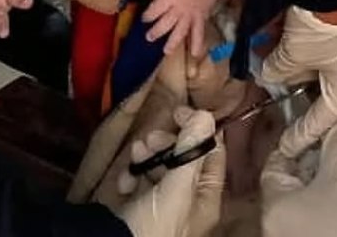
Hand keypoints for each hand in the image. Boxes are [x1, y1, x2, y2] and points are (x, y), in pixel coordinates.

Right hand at [116, 107, 224, 236]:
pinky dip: (132, 176)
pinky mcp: (140, 207)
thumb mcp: (176, 190)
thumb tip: (206, 115)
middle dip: (166, 143)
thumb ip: (191, 152)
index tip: (179, 112)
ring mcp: (163, 204)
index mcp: (206, 198)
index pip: (213, 152)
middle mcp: (188, 201)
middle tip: (149, 140)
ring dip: (146, 157)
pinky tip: (123, 183)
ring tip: (133, 158)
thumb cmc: (152, 228)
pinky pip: (141, 181)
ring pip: (161, 165)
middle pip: (185, 157)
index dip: (199, 129)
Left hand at [143, 0, 222, 57]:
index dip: (147, 15)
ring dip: (173, 43)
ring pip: (180, 32)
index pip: (155, 10)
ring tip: (166, 51)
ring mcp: (190, 16)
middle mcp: (179, 9)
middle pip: (165, 24)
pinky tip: (195, 54)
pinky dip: (197, 44)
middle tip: (149, 37)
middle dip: (156, 31)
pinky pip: (198, 33)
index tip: (144, 19)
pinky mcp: (200, 19)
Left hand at [260, 0, 336, 156]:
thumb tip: (268, 74)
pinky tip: (297, 49)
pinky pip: (336, 55)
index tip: (287, 147)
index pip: (323, 121)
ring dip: (312, 76)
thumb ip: (278, 70)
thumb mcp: (293, 54)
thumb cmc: (321, 28)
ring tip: (287, 74)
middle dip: (317, 109)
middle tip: (299, 117)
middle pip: (336, 101)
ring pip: (334, 75)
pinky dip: (317, 57)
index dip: (303, 135)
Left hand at [260, 124, 336, 235]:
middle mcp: (276, 226)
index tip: (322, 132)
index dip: (298, 142)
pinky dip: (335, 209)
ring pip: (309, 203)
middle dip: (319, 164)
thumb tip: (335, 128)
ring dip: (330, 186)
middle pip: (293, 182)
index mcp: (273, 204)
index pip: (277, 161)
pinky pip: (319, 222)